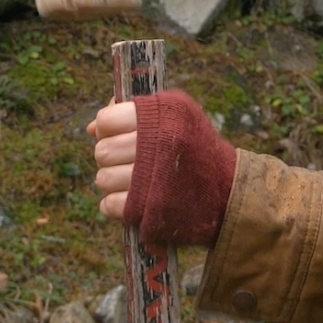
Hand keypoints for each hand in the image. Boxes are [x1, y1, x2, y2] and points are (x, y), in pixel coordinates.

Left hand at [89, 91, 237, 245]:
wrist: (230, 192)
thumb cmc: (197, 150)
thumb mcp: (177, 116)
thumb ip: (134, 112)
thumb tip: (92, 128)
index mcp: (163, 115)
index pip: (107, 120)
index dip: (108, 129)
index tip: (119, 136)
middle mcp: (157, 144)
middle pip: (102, 151)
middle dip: (111, 158)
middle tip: (129, 162)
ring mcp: (152, 180)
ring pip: (103, 179)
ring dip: (113, 183)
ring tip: (134, 183)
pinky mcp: (149, 210)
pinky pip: (108, 205)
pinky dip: (117, 205)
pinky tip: (133, 200)